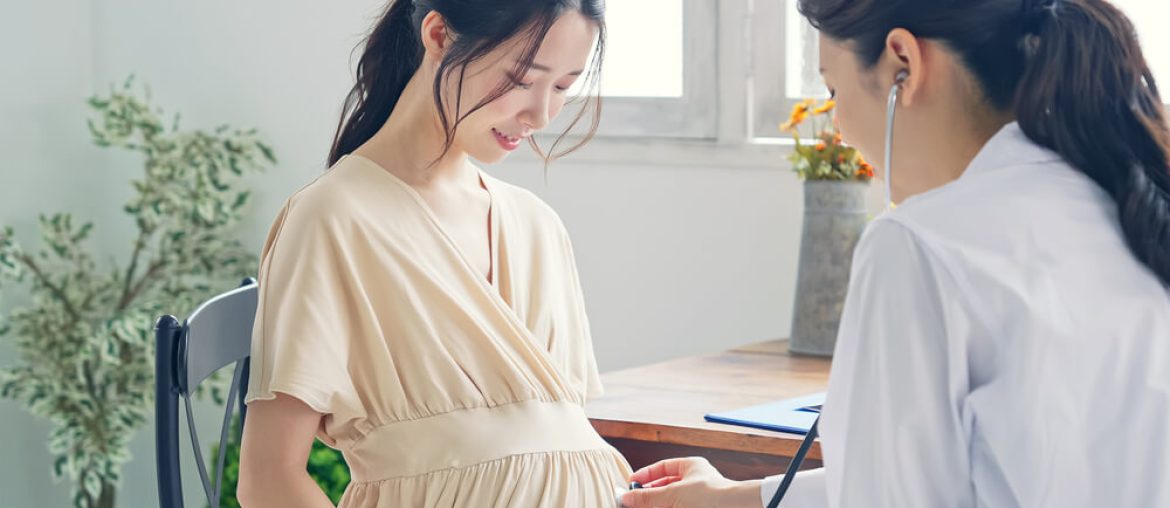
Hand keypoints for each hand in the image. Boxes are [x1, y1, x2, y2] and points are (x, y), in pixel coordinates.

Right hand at [620, 457, 761, 507]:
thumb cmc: (710, 495)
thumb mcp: (673, 494)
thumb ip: (648, 497)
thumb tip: (626, 498)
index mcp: (691, 467)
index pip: (663, 467)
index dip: (646, 474)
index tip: (632, 483)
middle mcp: (695, 481)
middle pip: (665, 486)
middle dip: (649, 494)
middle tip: (633, 501)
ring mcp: (698, 498)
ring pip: (671, 500)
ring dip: (656, 504)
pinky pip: (677, 507)